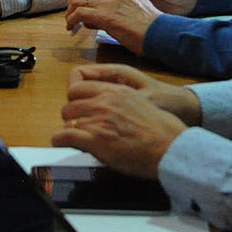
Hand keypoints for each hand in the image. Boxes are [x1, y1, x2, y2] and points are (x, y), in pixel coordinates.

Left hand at [50, 66, 198, 178]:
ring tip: (76, 135)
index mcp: (117, 90)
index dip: (76, 95)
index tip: (78, 104)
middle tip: (78, 123)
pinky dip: (60, 140)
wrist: (171, 148)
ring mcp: (98, 119)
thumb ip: (122, 102)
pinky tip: (62, 142)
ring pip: (66, 116)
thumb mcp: (143, 104)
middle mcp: (105, 101)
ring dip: (69, 126)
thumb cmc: (164, 132)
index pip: (80, 82)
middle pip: (71, 99)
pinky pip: (64, 136)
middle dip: (72, 111)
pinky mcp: (95, 139)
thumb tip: (112, 108)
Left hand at [65, 0, 161, 52]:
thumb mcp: (135, 4)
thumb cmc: (150, 24)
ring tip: (70, 22)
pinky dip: (72, 21)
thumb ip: (118, 3)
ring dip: (70, 11)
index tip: (82, 0)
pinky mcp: (103, 15)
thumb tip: (103, 14)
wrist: (158, 32)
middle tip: (72, 11)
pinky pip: (78, 14)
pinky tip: (73, 28)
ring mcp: (107, 1)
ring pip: (77, 0)